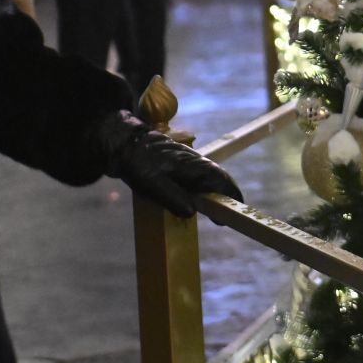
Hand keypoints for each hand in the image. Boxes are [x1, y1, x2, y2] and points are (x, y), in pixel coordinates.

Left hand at [96, 111, 242, 216]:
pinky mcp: (184, 165)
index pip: (222, 181)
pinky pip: (200, 179)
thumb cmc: (139, 163)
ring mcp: (192, 162)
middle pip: (219, 181)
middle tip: (223, 219)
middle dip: (225, 198)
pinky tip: (197, 201)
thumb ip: (172, 198)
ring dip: (214, 195)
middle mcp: (198, 163)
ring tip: (214, 214)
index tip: (236, 210)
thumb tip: (192, 213)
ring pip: (210, 180)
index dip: (232, 195)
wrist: (126, 143)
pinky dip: (203, 191)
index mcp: (194, 166)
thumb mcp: (152, 184)